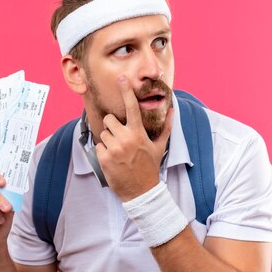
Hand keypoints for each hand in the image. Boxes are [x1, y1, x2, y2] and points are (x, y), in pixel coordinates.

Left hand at [95, 76, 172, 200]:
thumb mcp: (159, 147)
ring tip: (119, 152)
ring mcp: (114, 148)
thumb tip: (173, 110)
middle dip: (112, 126)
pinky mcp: (104, 158)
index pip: (131, 107)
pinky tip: (114, 160)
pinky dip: (103, 152)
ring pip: (103, 133)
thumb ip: (166, 127)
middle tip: (120, 138)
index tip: (122, 79)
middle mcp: (125, 138)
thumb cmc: (150, 168)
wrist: (142, 192)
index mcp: (138, 133)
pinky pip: (98, 146)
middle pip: (109, 119)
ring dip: (108, 140)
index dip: (126, 91)